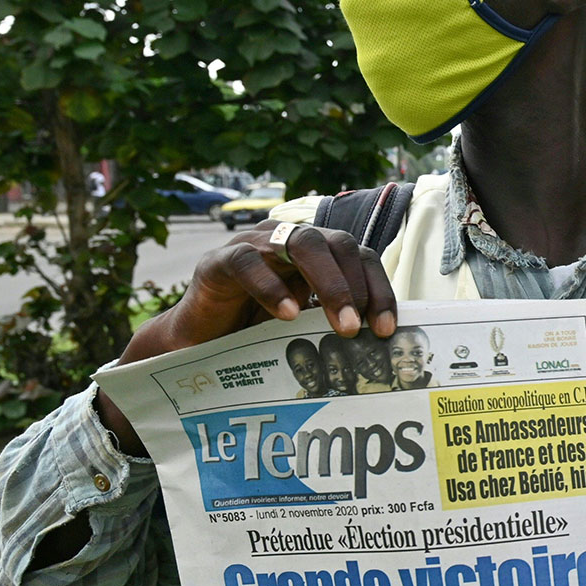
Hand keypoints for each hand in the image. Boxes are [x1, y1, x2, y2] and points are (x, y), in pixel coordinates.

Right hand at [101, 219, 397, 452]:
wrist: (198, 341)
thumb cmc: (257, 331)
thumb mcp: (307, 326)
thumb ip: (338, 321)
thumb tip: (386, 344)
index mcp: (319, 253)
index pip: (362, 257)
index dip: (379, 289)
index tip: (386, 329)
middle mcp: (291, 240)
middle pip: (338, 243)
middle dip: (356, 287)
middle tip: (359, 330)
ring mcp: (255, 245)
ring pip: (301, 242)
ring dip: (328, 283)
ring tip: (339, 325)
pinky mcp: (219, 260)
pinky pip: (247, 261)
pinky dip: (271, 286)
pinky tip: (287, 315)